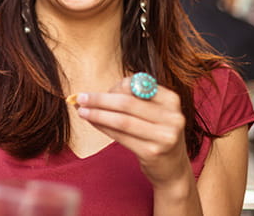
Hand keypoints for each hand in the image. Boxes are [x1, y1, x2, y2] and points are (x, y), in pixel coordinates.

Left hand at [75, 76, 191, 187]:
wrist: (172, 167)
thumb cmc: (156, 132)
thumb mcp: (153, 112)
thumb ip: (131, 99)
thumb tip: (94, 94)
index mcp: (171, 100)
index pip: (136, 86)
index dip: (114, 87)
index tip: (98, 92)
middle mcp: (172, 117)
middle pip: (126, 103)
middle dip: (99, 100)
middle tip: (80, 98)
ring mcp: (164, 136)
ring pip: (122, 120)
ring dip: (97, 114)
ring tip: (81, 111)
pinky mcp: (152, 152)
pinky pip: (120, 136)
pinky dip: (103, 127)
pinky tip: (92, 123)